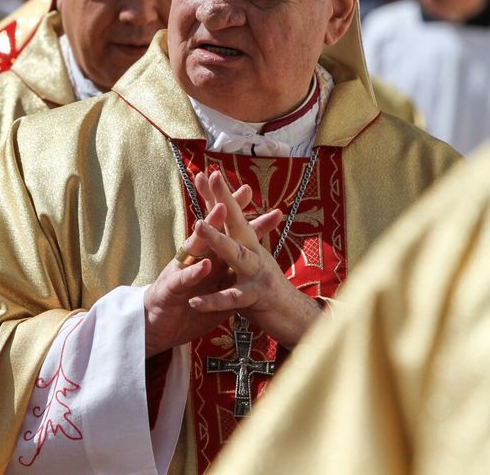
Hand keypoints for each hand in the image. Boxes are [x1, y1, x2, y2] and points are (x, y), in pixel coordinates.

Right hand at [144, 180, 282, 356]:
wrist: (156, 329)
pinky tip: (206, 264)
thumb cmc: (186, 307)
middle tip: (242, 189)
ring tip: (221, 209)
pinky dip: (195, 272)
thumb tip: (252, 269)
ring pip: (196, 245)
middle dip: (225, 206)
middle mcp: (194, 258)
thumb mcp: (216, 292)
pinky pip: (184, 279)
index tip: (250, 190)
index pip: (225, 232)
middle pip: (212, 229)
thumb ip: (232, 278)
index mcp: (207, 258)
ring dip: (210, 228)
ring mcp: (181, 269)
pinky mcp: (170, 289)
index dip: (238, 213)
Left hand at [186, 170, 321, 348]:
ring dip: (217, 239)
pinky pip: (233, 298)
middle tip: (212, 177)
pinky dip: (214, 300)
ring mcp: (257, 273)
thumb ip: (236, 244)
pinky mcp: (257, 298)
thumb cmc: (266, 288)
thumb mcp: (250, 262)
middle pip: (238, 222)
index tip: (205, 171)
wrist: (294, 317)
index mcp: (250, 244)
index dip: (219, 193)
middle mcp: (255, 253)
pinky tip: (195, 301)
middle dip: (223, 199)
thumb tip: (228, 223)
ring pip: (236, 254)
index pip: (232, 215)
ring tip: (197, 225)